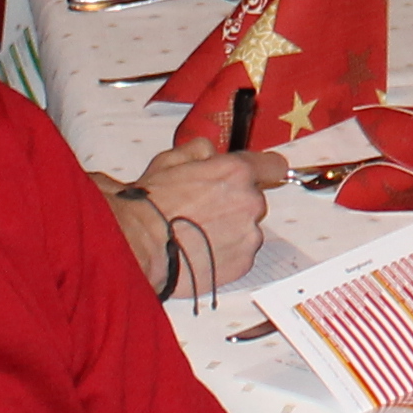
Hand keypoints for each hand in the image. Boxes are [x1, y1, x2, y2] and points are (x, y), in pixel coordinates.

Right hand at [128, 136, 282, 290]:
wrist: (140, 245)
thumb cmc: (151, 205)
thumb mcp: (169, 161)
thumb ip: (199, 150)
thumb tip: (211, 152)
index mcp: (236, 172)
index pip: (272, 165)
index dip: (265, 169)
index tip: (262, 174)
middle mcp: (249, 202)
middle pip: (254, 200)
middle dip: (234, 204)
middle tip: (203, 211)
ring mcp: (249, 234)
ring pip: (248, 229)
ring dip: (230, 230)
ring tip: (197, 235)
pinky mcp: (243, 263)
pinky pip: (241, 255)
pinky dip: (226, 254)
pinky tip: (200, 252)